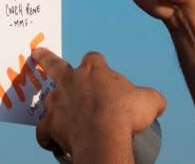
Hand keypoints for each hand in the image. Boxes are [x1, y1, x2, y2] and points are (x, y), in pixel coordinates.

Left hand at [33, 48, 164, 162]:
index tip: (101, 68)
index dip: (97, 63)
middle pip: (53, 64)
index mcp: (93, 70)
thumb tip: (157, 103)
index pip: (93, 58)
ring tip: (60, 115)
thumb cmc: (126, 114)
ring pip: (49, 100)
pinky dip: (47, 135)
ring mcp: (57, 102)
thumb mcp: (150, 101)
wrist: (103, 135)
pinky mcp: (50, 124)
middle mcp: (70, 81)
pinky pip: (43, 130)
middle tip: (37, 53)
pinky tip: (52, 141)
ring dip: (54, 106)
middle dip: (45, 58)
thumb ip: (152, 98)